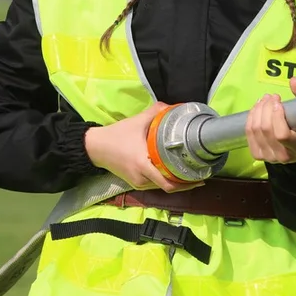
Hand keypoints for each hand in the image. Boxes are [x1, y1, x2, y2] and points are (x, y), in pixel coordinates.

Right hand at [85, 103, 203, 192]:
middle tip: (201, 175)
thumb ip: (155, 113)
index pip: (168, 183)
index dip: (186, 182)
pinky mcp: (135, 183)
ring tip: (190, 174)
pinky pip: (154, 185)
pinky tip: (173, 173)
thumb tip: (173, 107)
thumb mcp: (136, 121)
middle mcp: (141, 178)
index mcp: (143, 164)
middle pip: (168, 187)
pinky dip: (165, 181)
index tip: (200, 176)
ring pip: (162, 187)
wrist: (95, 147)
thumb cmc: (116, 135)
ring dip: (176, 183)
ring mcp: (138, 183)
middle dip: (185, 184)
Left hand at [246, 77, 295, 163]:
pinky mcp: (256, 154)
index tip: (279, 103)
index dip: (277, 117)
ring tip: (265, 100)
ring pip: (255, 130)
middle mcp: (281, 156)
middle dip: (266, 109)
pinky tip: (257, 108)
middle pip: (266, 129)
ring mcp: (267, 156)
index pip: (282, 135)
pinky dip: (251, 117)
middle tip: (272, 97)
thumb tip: (293, 80)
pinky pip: (248, 132)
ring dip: (257, 110)